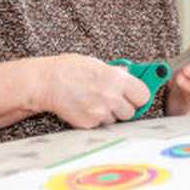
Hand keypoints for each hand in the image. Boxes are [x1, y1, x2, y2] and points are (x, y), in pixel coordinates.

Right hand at [35, 54, 150, 128]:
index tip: (137, 95)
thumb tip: (130, 76)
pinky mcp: (89, 124)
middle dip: (125, 107)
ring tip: (95, 102)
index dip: (139, 96)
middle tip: (115, 100)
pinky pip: (100, 125)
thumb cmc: (69, 69)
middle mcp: (111, 97)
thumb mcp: (97, 64)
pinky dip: (95, 119)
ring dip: (110, 114)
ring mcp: (100, 113)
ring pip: (115, 120)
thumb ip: (116, 73)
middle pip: (131, 112)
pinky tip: (85, 107)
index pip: (144, 95)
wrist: (46, 83)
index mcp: (116, 79)